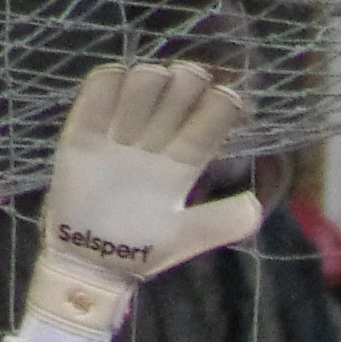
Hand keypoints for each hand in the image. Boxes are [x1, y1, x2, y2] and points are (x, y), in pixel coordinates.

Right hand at [23, 61, 261, 341]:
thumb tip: (255, 203)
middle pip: (182, 90)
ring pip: (145, 80)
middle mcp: (158, 140)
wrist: (91, 262)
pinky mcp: (85, 130)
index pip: (212, 121)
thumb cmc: (141, 251)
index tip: (229, 101)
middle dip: (189, 81)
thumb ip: (222, 222)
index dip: (224, 105)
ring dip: (150, 80)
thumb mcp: (185, 238)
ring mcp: (121, 132)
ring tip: (144, 104)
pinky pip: (99, 89)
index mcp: (186, 162)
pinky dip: (109, 82)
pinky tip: (114, 93)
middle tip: (184, 92)